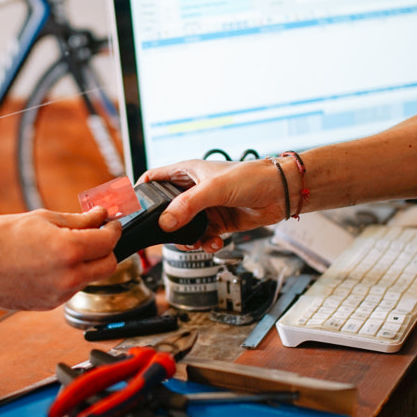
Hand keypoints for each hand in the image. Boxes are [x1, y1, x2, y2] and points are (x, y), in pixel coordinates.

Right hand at [0, 206, 120, 309]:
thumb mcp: (43, 218)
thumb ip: (78, 220)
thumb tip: (100, 216)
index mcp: (69, 250)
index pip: (109, 241)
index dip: (113, 229)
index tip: (110, 223)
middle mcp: (69, 277)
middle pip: (109, 266)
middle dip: (106, 249)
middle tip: (96, 235)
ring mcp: (59, 294)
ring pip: (90, 278)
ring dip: (87, 263)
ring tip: (61, 247)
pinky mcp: (49, 304)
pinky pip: (71, 289)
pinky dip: (69, 275)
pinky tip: (47, 264)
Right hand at [141, 158, 289, 251]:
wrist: (282, 192)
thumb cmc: (252, 177)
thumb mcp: (215, 188)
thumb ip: (188, 205)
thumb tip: (165, 223)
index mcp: (186, 172)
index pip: (153, 179)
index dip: (141, 192)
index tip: (134, 211)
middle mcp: (192, 190)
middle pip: (165, 210)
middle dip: (166, 226)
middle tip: (168, 237)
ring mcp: (205, 208)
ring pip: (183, 228)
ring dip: (187, 240)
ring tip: (196, 243)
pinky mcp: (217, 223)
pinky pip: (202, 237)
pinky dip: (205, 244)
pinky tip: (215, 243)